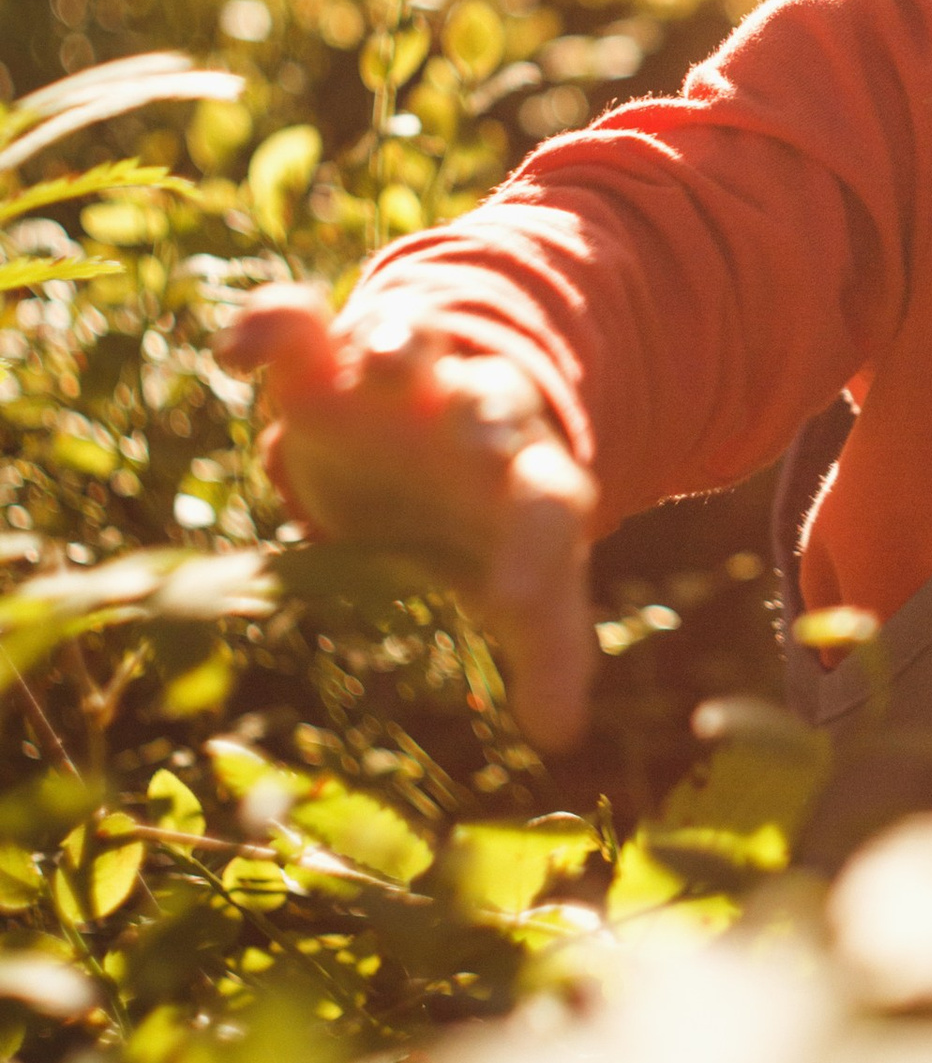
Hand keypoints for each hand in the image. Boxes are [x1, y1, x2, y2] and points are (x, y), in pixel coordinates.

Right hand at [218, 285, 599, 752]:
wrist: (433, 429)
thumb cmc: (483, 519)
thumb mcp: (519, 576)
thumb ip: (548, 644)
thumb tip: (560, 738)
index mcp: (524, 471)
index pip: (550, 500)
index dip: (537, 551)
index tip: (516, 605)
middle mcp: (469, 411)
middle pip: (490, 398)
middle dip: (482, 414)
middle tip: (477, 440)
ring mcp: (399, 379)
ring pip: (410, 342)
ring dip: (400, 347)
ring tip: (380, 360)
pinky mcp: (325, 363)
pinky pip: (304, 327)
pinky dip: (274, 325)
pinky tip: (241, 352)